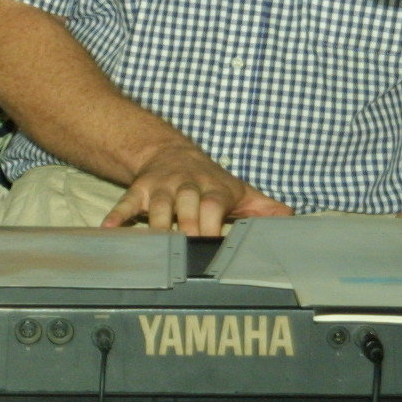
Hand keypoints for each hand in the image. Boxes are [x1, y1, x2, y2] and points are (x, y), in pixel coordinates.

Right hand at [104, 143, 292, 237]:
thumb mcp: (239, 190)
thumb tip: (291, 218)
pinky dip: (117, 215)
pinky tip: (109, 229)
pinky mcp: (139, 190)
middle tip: (186, 249)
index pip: (213, 204)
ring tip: (156, 247)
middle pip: (185, 205)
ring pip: (158, 206)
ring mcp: (161, 188)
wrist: (170, 152)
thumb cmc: (209, 180)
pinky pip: (126, 202)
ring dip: (156, 225)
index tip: (212, 242)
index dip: (212, 221)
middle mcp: (186, 185)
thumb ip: (264, 208)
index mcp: (213, 188)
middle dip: (185, 225)